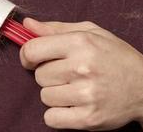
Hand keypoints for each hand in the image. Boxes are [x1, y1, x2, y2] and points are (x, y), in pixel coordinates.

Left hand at [19, 18, 142, 130]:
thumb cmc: (115, 57)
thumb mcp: (90, 33)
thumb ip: (55, 28)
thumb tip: (27, 25)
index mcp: (80, 43)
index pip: (32, 50)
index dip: (27, 55)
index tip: (32, 59)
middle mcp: (82, 68)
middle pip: (38, 76)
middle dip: (48, 75)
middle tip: (67, 74)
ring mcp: (85, 95)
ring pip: (44, 96)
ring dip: (55, 94)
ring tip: (74, 88)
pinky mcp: (88, 118)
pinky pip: (51, 118)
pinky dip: (58, 114)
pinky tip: (73, 104)